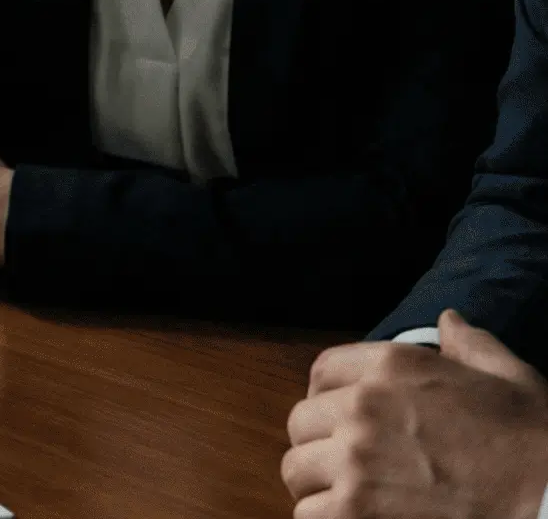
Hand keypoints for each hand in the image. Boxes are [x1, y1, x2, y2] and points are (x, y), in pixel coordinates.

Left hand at [282, 310, 547, 517]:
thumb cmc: (534, 441)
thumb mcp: (507, 375)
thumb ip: (469, 344)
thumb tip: (450, 323)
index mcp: (391, 366)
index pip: (323, 372)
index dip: (329, 396)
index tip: (342, 418)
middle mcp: (364, 406)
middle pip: (302, 421)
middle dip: (321, 442)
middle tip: (346, 464)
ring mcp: (357, 461)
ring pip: (297, 469)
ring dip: (318, 485)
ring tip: (344, 497)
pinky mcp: (358, 512)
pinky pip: (309, 515)